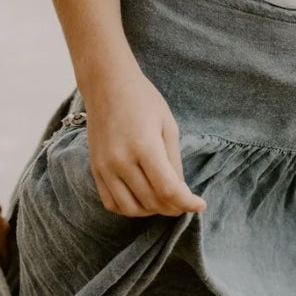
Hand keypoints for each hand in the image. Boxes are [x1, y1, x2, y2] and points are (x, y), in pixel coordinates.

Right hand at [83, 65, 206, 218]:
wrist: (107, 84)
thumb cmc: (142, 99)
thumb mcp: (168, 125)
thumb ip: (174, 161)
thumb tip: (180, 191)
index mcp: (144, 146)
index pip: (168, 189)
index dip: (187, 203)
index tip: (200, 204)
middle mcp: (121, 161)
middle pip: (152, 201)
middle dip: (173, 206)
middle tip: (184, 200)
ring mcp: (105, 167)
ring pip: (132, 209)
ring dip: (152, 211)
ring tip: (165, 200)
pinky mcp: (95, 170)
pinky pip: (112, 203)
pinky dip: (130, 209)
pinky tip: (142, 199)